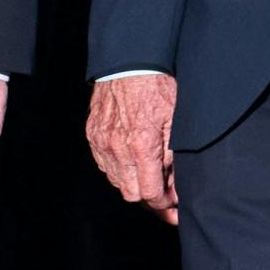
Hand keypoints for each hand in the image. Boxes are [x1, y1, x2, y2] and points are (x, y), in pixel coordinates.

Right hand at [88, 75, 177, 218]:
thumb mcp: (177, 122)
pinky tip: (132, 159)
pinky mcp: (93, 135)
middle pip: (131, 194)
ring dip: (133, 182)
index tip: (174, 206)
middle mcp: (118, 148)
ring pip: (116, 181)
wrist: (130, 62)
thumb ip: (175, 159)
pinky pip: (104, 165)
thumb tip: (176, 188)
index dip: (164, 205)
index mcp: (142, 146)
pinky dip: (118, 168)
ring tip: (149, 172)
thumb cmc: (158, 87)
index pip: (150, 194)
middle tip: (165, 193)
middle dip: (149, 197)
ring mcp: (102, 142)